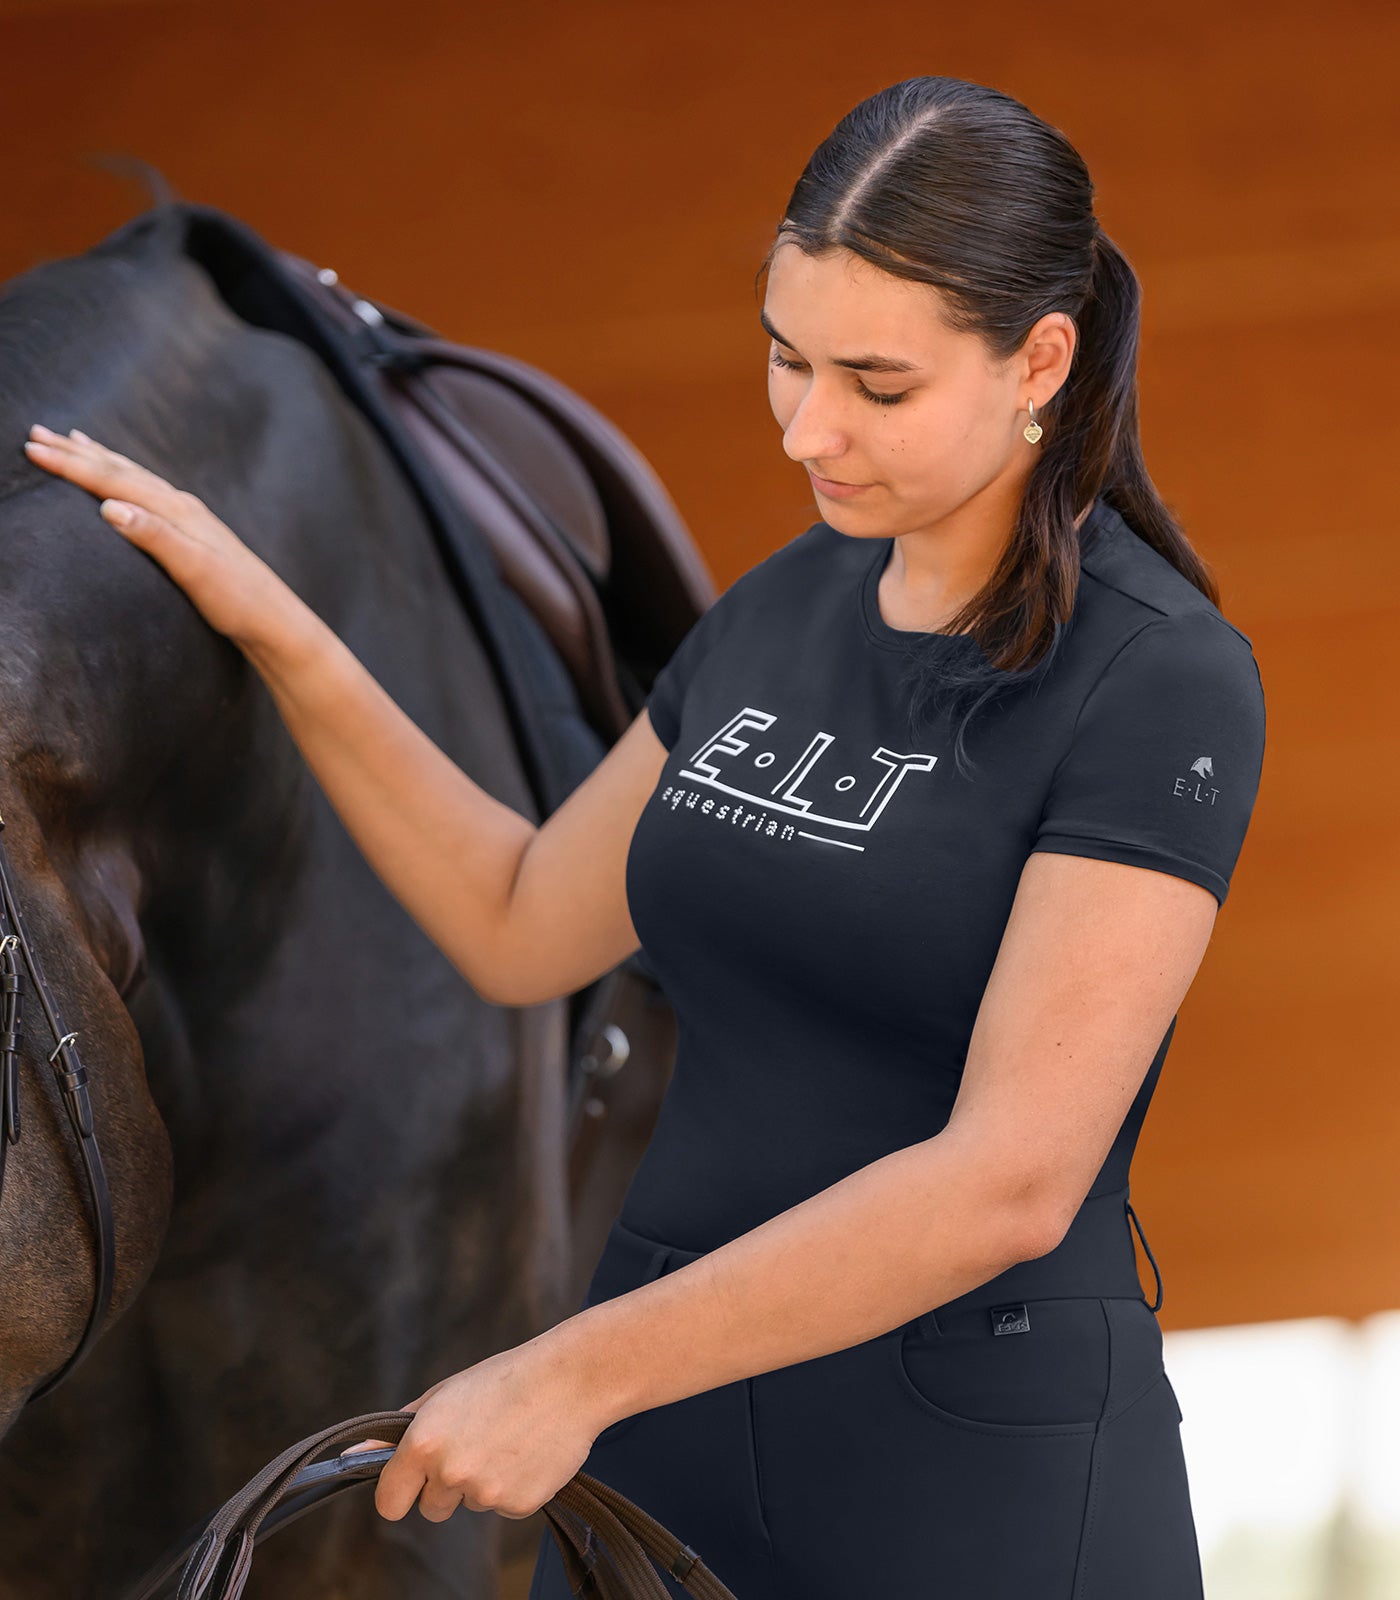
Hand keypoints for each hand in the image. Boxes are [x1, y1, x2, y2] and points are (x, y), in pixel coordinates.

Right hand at [22, 423, 288, 648]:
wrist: (275, 620)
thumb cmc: (236, 601)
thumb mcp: (195, 571)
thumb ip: (155, 536)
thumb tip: (110, 506)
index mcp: (176, 511)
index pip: (113, 481)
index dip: (70, 465)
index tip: (31, 448)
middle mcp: (182, 505)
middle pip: (120, 470)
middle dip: (76, 452)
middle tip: (35, 431)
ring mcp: (190, 516)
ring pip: (134, 475)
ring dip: (100, 457)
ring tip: (73, 438)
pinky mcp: (194, 531)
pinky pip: (149, 491)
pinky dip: (127, 476)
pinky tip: (125, 481)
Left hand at [339, 1336, 608, 1522]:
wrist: (569, 1380)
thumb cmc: (503, 1380)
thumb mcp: (445, 1395)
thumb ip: (400, 1430)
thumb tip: (356, 1454)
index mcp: (424, 1443)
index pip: (389, 1502)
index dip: (400, 1493)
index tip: (411, 1484)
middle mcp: (449, 1472)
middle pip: (431, 1509)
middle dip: (447, 1486)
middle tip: (476, 1444)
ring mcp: (485, 1492)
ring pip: (471, 1504)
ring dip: (483, 1482)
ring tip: (508, 1440)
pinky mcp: (518, 1505)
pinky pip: (504, 1507)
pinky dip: (514, 1486)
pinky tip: (528, 1451)